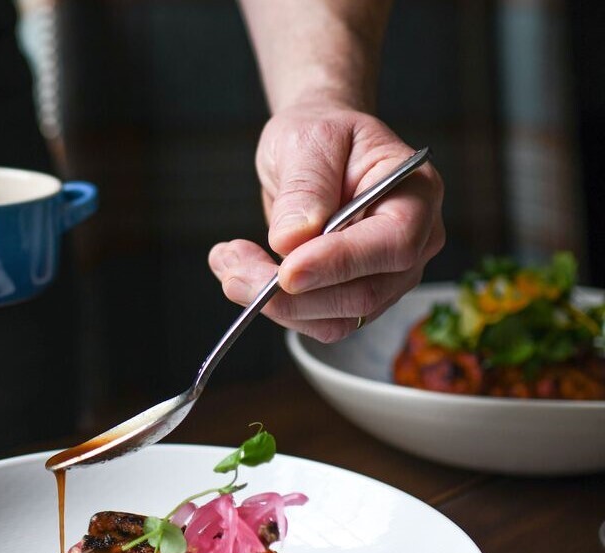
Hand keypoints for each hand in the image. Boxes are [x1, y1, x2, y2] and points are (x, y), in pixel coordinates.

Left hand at [209, 106, 443, 341]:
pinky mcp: (350, 299)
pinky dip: (274, 307)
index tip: (287, 269)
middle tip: (234, 268)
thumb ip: (305, 188)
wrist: (314, 152)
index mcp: (415, 196)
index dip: (339, 263)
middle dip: (292, 293)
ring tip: (229, 263)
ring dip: (274, 304)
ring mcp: (385, 279)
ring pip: (334, 319)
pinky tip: (240, 274)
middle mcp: (412, 245)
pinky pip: (315, 322)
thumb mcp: (308, 141)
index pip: (392, 245)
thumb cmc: (321, 137)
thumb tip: (293, 240)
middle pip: (362, 294)